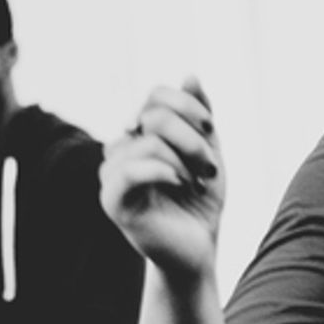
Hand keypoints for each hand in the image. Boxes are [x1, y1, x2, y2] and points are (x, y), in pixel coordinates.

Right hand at [99, 76, 225, 276]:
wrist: (198, 248)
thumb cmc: (200, 202)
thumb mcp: (207, 152)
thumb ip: (198, 115)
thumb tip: (189, 75)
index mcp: (140, 135)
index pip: (156, 96)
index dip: (188, 106)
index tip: (211, 130)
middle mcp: (121, 149)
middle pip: (153, 115)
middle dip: (191, 139)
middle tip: (207, 169)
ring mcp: (112, 175)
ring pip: (147, 141)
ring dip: (183, 161)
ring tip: (195, 184)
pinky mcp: (112, 201)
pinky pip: (130, 170)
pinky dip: (164, 172)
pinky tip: (179, 185)